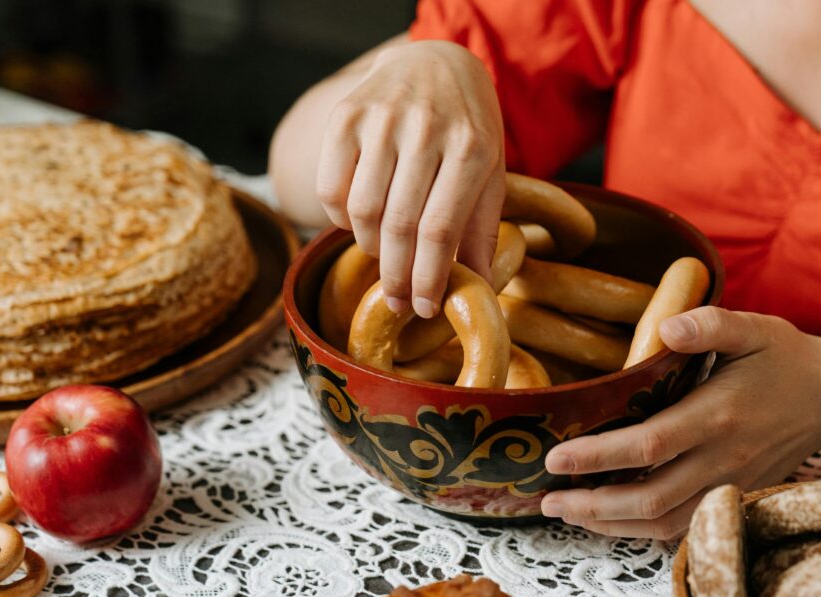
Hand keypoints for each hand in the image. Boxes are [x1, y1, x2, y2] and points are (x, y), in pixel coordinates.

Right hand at [317, 40, 505, 318]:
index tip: (423, 309)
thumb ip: (481, 232)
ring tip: (385, 255)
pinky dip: (339, 218)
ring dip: (370, 247)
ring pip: (362, 210)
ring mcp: (382, 119)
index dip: (427, 279)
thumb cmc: (468, 131)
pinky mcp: (345, 114)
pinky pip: (330, 186)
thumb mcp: (489, 175)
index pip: (440, 231)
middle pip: (399, 226)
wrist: (437, 63)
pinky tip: (360, 221)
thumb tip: (479, 293)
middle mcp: (426, 130)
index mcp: (471, 149)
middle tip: (396, 303)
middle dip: (396, 276)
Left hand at [539, 307, 820, 538]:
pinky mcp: (733, 497)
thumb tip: (666, 327)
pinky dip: (641, 531)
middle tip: (545, 500)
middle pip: (649, 498)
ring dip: (611, 525)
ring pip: (664, 523)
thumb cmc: (786, 358)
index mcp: (717, 414)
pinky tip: (609, 520)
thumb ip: (709, 324)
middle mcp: (722, 458)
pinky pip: (683, 527)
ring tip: (567, 514)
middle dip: (591, 504)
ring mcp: (729, 484)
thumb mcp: (753, 328)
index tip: (554, 458)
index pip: (649, 445)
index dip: (598, 457)